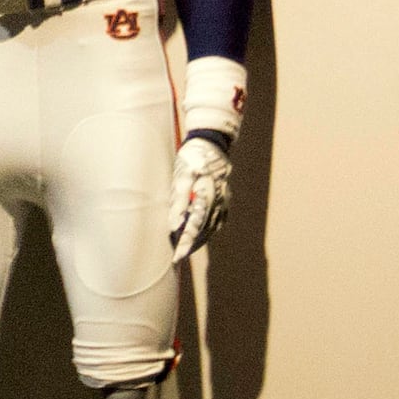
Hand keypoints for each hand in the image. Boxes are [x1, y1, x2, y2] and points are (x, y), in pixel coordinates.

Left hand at [166, 135, 232, 260]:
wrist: (212, 142)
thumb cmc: (192, 158)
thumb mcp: (180, 178)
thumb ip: (178, 203)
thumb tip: (174, 226)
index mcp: (206, 199)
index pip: (193, 228)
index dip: (184, 244)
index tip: (176, 257)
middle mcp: (217, 203)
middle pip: (204, 231)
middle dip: (192, 244)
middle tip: (179, 254)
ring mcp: (223, 200)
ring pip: (212, 226)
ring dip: (201, 237)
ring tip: (188, 247)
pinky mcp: (224, 196)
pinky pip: (218, 218)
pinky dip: (210, 227)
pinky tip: (204, 231)